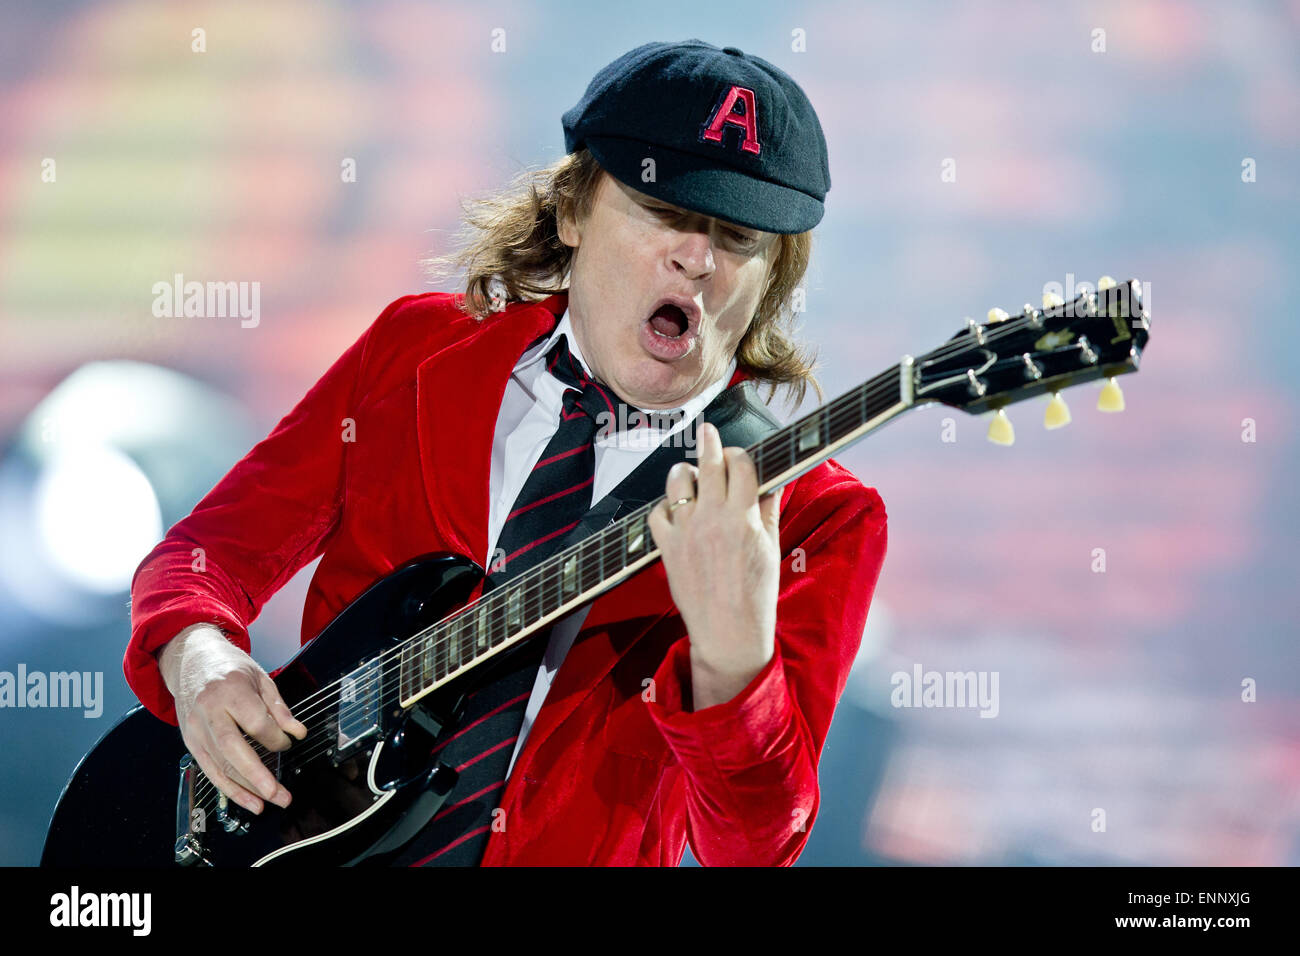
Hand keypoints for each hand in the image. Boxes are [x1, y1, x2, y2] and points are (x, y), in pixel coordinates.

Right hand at [158, 624, 306, 813]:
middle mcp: (209, 711)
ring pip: (219, 764)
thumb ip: (278, 707)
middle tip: (279, 794)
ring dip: (244, 789)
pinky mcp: (190, 741)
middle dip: (257, 776)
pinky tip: (247, 800)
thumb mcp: (259, 677)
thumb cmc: (228, 667)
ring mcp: (196, 728)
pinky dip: (228, 788)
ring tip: (267, 804)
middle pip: (233, 749)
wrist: (191, 661)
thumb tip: (297, 732)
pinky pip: (209, 769)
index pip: (256, 722)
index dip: (276, 738)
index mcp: (230, 690)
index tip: (288, 744)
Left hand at [647, 422, 780, 707]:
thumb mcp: (771, 548)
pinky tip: (675, 509)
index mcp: (744, 517)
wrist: (729, 633)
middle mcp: (713, 519)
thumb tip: (772, 480)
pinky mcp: (667, 548)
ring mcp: (687, 532)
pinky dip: (664, 506)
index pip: (742, 464)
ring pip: (678, 481)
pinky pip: (657, 513)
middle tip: (707, 430)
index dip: (740, 454)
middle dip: (710, 441)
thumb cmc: (756, 595)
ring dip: (684, 471)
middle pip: (709, 463)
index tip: (739, 454)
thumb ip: (769, 510)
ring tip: (689, 473)